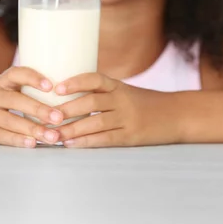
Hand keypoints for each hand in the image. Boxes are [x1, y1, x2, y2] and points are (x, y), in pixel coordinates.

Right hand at [0, 67, 63, 147]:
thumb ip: (18, 88)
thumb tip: (54, 92)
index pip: (17, 73)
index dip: (34, 77)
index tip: (51, 85)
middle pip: (17, 100)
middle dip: (40, 109)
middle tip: (59, 117)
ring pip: (11, 120)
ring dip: (34, 129)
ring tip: (53, 136)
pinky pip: (0, 135)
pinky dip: (16, 140)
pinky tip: (31, 144)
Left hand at [55, 73, 181, 147]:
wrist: (176, 114)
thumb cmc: (144, 102)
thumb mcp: (124, 91)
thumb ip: (101, 92)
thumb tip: (66, 95)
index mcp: (118, 86)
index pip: (94, 79)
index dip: (75, 82)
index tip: (56, 88)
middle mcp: (122, 99)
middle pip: (91, 103)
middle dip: (66, 110)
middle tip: (46, 116)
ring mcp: (127, 119)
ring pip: (95, 123)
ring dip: (72, 129)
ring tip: (53, 134)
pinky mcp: (131, 137)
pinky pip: (106, 139)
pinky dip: (87, 142)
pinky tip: (72, 144)